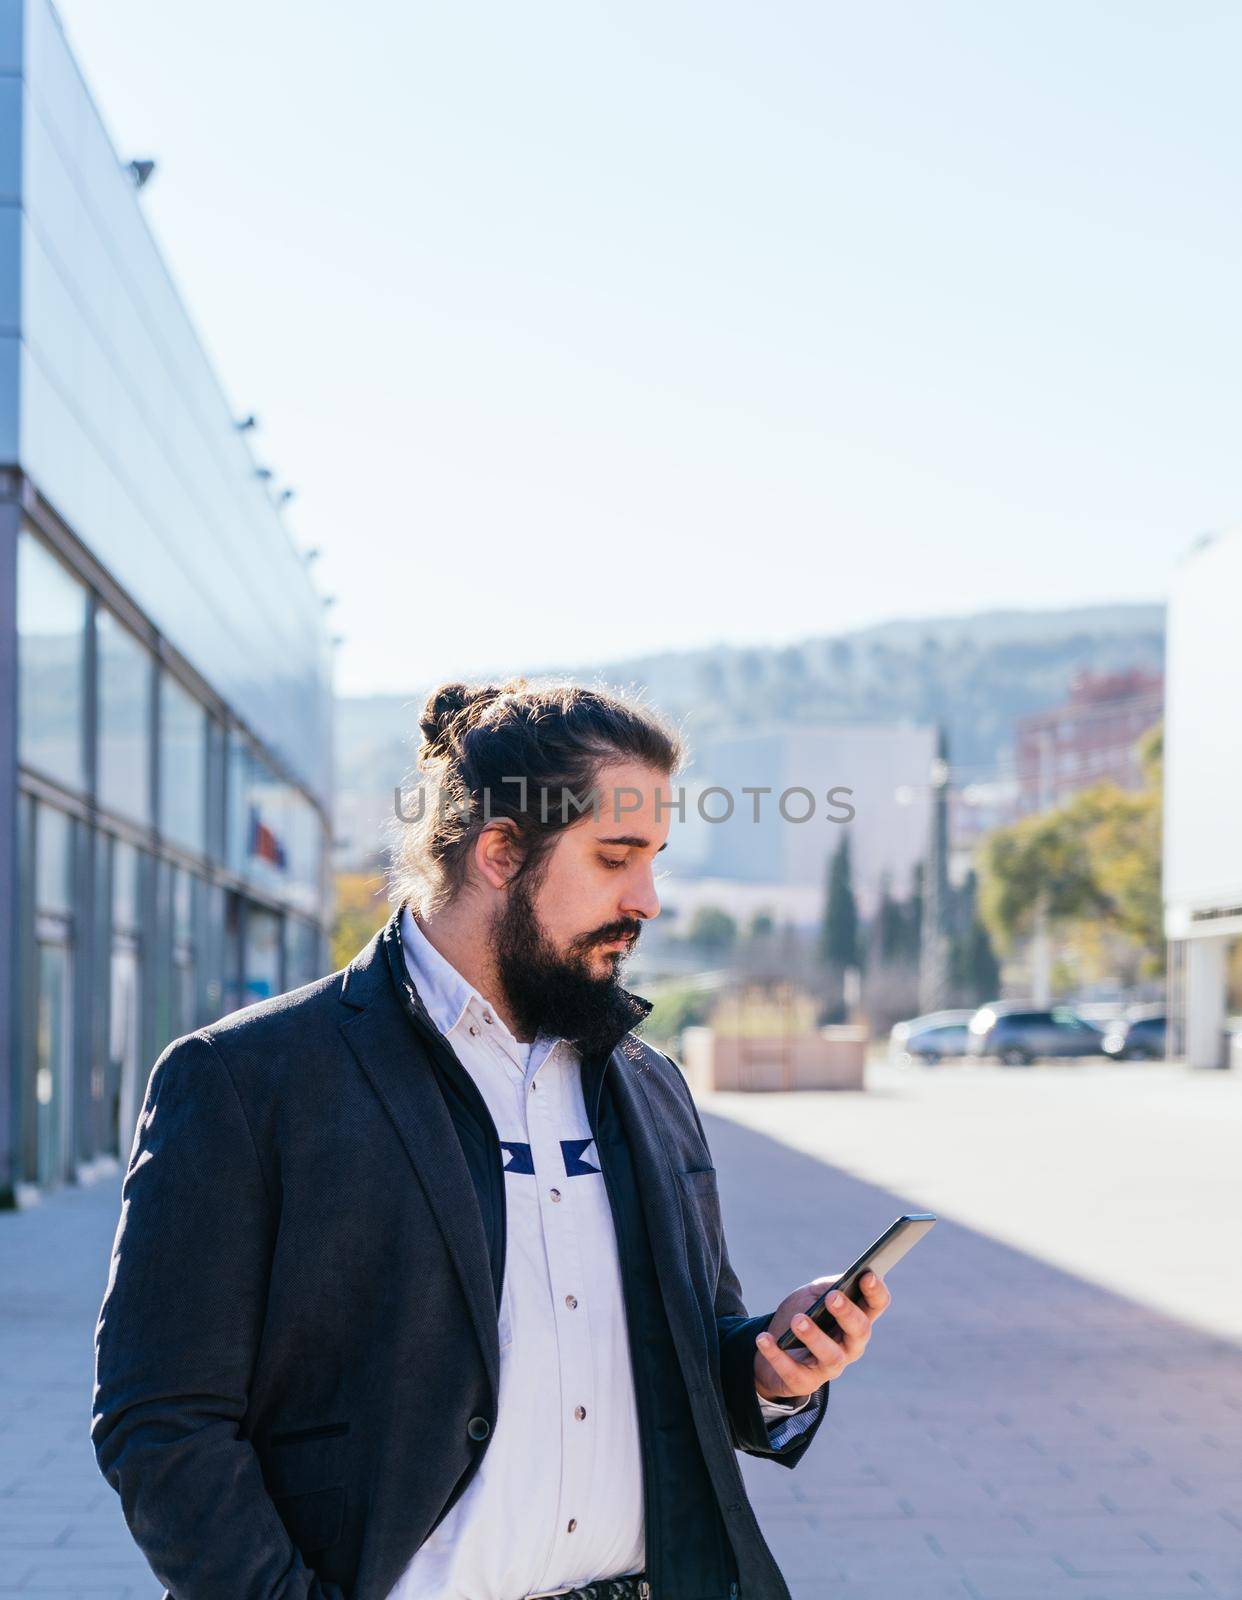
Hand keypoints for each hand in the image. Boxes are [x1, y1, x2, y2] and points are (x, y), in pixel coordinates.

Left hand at [754, 1271, 890, 1399]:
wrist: (771, 1347)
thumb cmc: (802, 1316)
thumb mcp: (812, 1295)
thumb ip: (828, 1286)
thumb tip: (842, 1282)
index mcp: (855, 1320)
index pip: (876, 1305)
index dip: (876, 1291)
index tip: (866, 1275)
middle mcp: (850, 1346)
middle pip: (859, 1331)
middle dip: (847, 1313)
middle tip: (832, 1297)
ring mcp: (830, 1367)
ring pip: (831, 1355)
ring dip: (815, 1336)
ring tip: (797, 1320)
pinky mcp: (805, 1383)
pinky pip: (793, 1371)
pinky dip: (777, 1355)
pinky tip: (764, 1339)